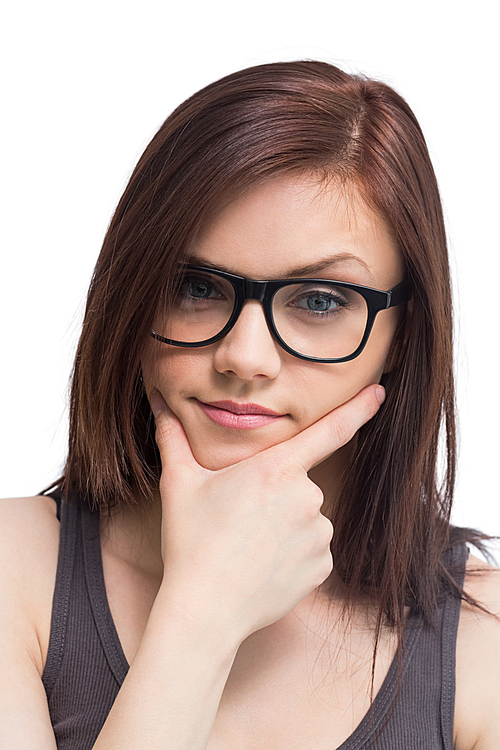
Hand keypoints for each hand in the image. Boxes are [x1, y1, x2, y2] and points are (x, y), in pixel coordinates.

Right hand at [150, 384, 384, 641]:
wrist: (205, 609)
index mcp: (276, 469)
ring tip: (250, 545)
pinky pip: (314, 548)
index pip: (329, 430)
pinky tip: (265, 564)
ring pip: (308, 516)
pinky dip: (295, 552)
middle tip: (242, 518)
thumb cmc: (191, 542)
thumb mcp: (179, 483)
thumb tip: (159, 403)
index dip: (359, 408)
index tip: (380, 392)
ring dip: (287, 524)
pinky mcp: (322, 566)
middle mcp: (306, 496)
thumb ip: (173, 437)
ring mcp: (318, 534)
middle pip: (301, 482)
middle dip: (278, 493)